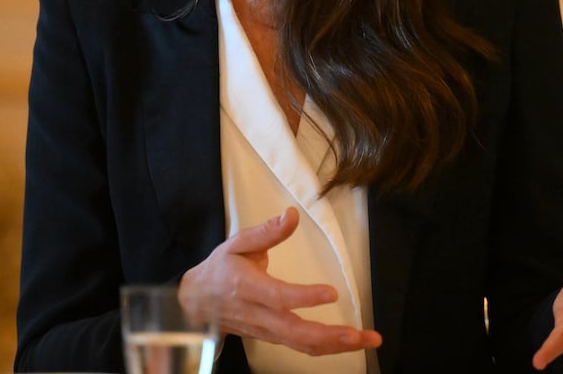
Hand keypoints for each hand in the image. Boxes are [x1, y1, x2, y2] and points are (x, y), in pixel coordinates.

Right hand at [178, 206, 381, 355]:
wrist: (197, 302)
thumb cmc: (219, 270)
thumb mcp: (237, 243)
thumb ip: (267, 232)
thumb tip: (292, 215)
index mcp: (249, 288)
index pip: (279, 297)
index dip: (305, 297)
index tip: (331, 293)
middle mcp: (260, 315)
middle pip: (296, 333)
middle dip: (330, 335)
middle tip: (359, 334)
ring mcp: (267, 331)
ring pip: (302, 344)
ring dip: (336, 345)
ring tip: (366, 339)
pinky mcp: (273, 337)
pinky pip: (301, 347)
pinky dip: (327, 347)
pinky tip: (349, 343)